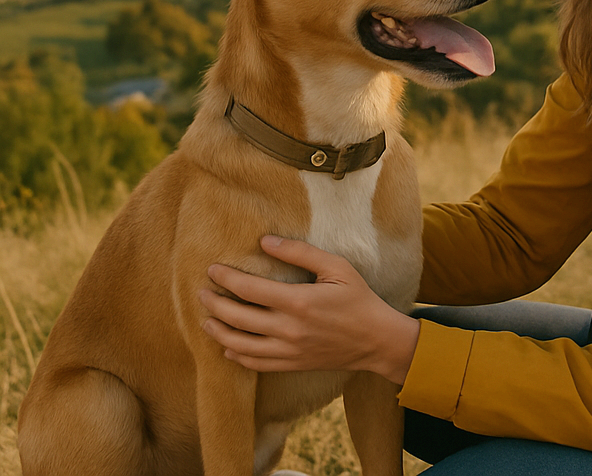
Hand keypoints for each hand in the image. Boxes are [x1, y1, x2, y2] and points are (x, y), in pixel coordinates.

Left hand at [199, 235, 419, 384]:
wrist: (375, 339)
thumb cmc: (358, 298)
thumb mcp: (336, 267)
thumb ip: (300, 253)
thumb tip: (266, 241)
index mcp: (298, 302)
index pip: (250, 290)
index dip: (227, 278)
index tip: (212, 269)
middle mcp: (288, 330)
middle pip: (238, 318)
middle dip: (214, 304)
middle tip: (201, 293)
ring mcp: (288, 351)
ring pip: (240, 345)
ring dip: (218, 331)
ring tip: (206, 319)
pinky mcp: (291, 365)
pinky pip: (255, 363)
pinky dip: (236, 355)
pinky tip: (227, 345)